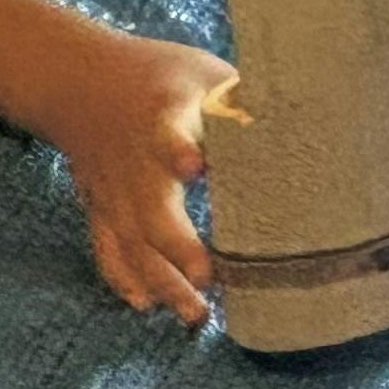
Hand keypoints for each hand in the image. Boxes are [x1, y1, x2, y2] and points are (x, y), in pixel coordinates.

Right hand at [31, 29, 228, 323]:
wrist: (77, 80)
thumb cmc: (160, 76)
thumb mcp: (204, 73)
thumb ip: (243, 102)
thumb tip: (311, 123)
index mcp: (163, 117)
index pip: (169, 135)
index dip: (180, 151)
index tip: (196, 167)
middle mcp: (134, 160)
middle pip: (149, 208)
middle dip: (177, 246)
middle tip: (209, 278)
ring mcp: (112, 189)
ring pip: (131, 242)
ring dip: (160, 280)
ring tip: (197, 314)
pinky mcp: (99, 207)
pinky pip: (107, 249)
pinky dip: (124, 278)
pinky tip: (147, 305)